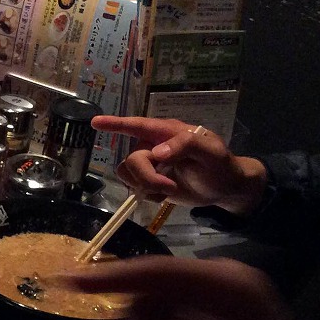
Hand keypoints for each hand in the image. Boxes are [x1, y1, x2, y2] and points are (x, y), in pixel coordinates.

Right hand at [91, 115, 266, 214]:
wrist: (224, 189)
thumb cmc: (221, 165)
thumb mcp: (211, 152)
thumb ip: (187, 145)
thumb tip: (157, 153)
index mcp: (167, 132)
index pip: (138, 125)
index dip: (116, 124)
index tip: (95, 123)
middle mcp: (154, 145)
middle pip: (133, 159)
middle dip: (147, 177)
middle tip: (169, 189)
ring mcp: (150, 163)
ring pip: (128, 174)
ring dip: (146, 186)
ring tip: (169, 191)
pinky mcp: (149, 180)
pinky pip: (132, 186)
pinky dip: (146, 194)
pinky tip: (163, 196)